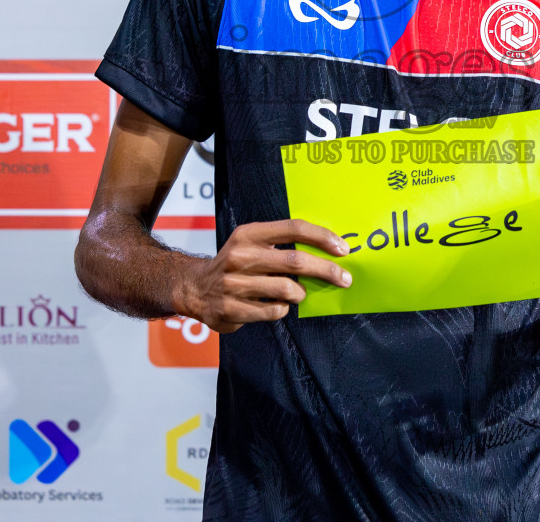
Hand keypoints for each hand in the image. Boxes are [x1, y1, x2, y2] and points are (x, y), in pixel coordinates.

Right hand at [177, 219, 351, 333]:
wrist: (194, 288)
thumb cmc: (235, 263)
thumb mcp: (252, 243)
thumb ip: (282, 244)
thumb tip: (328, 250)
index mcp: (249, 234)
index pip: (293, 228)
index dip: (322, 237)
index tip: (343, 249)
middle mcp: (240, 256)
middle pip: (296, 261)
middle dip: (327, 270)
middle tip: (345, 279)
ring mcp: (234, 284)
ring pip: (288, 289)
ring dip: (301, 293)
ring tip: (299, 294)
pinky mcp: (231, 309)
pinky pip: (274, 311)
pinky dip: (283, 309)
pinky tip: (277, 305)